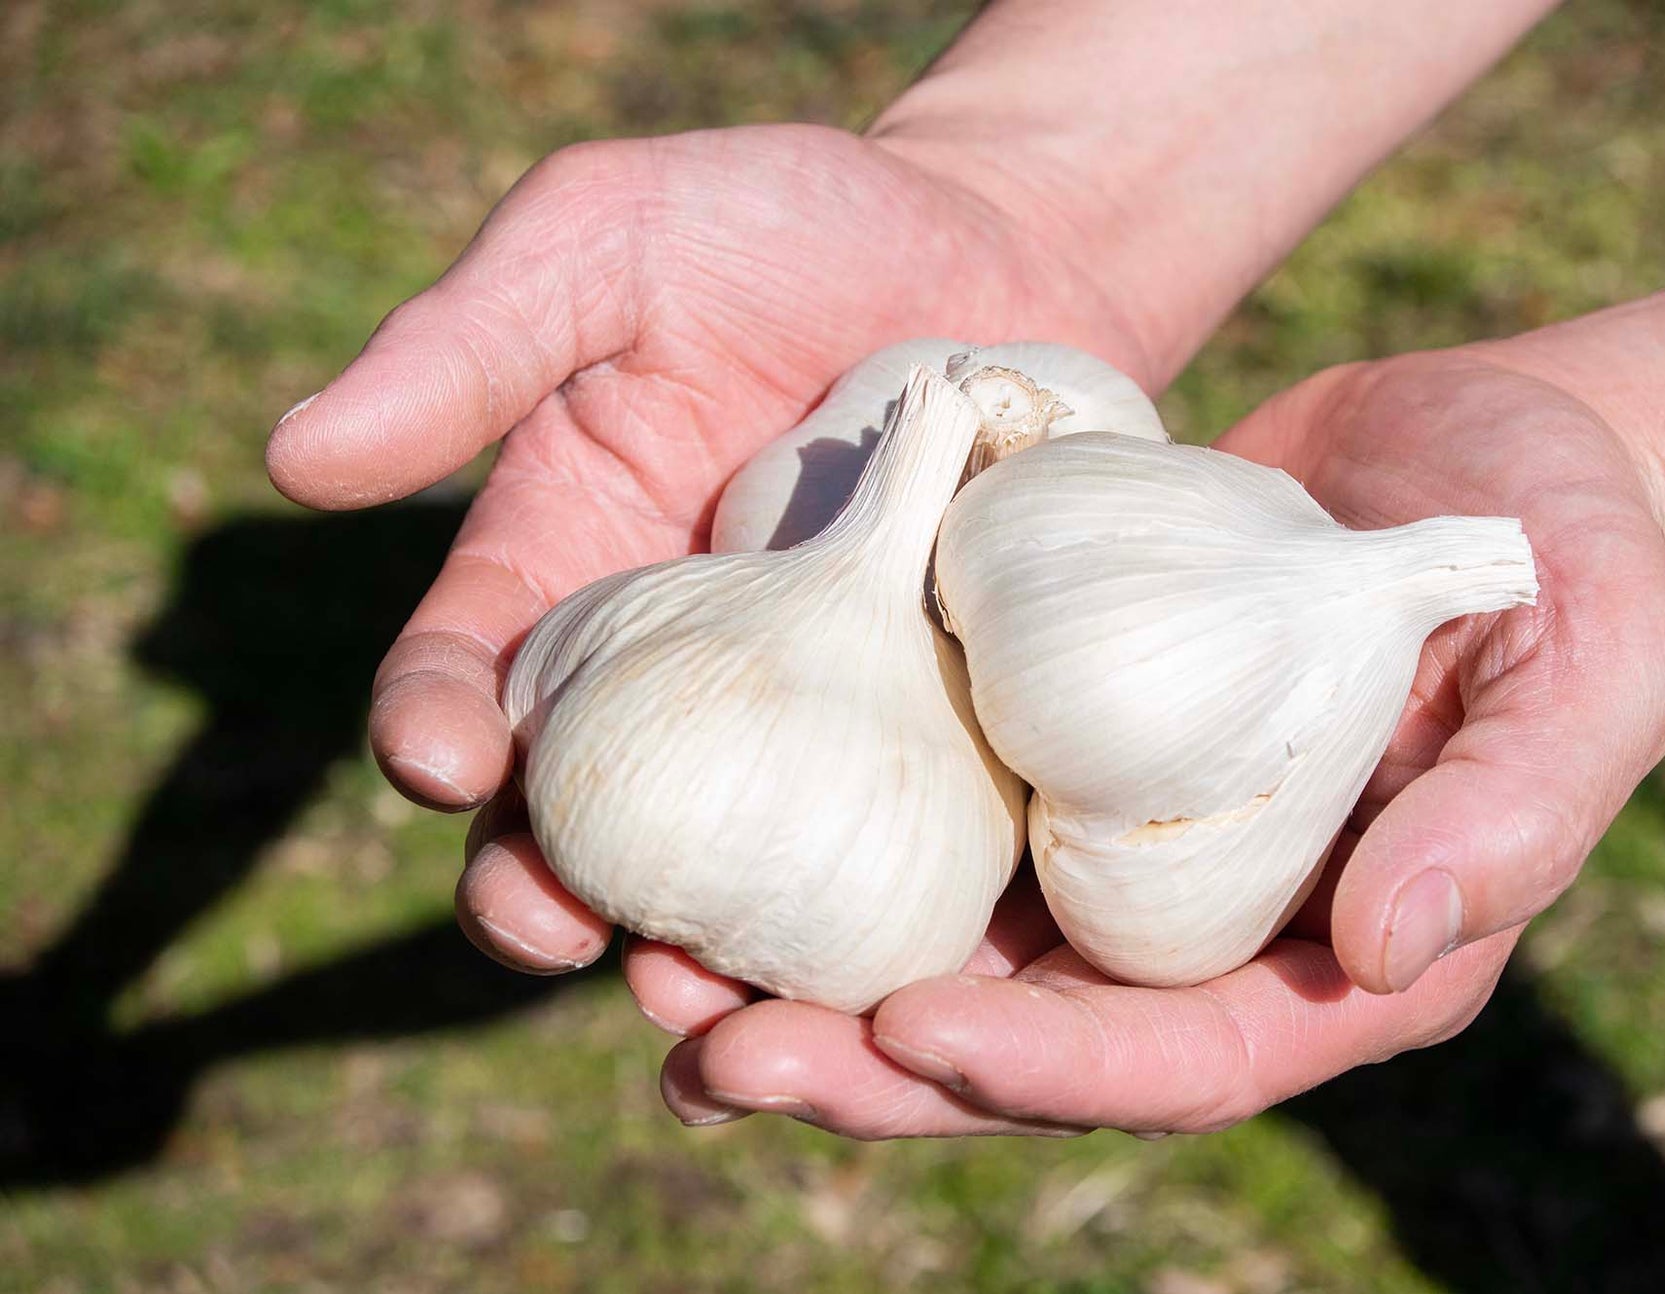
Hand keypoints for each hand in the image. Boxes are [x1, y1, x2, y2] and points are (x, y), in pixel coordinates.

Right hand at [266, 124, 1157, 986]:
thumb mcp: (611, 243)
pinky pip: (892, 846)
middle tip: (557, 927)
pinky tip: (885, 954)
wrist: (999, 251)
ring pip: (726, 873)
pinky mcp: (929, 739)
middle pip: (577, 822)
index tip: (444, 757)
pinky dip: (875, 913)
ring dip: (698, 944)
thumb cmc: (785, 226)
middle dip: (542, 894)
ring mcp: (804, 721)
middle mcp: (667, 676)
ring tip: (709, 988)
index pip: (462, 680)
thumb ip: (469, 344)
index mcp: (562, 574)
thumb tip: (293, 459)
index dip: (434, 729)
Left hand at [654, 350, 1664, 1135]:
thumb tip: (1386, 951)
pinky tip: (695, 840)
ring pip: (941, 949)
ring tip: (648, 973)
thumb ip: (1515, 806)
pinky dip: (814, 844)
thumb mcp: (1595, 655)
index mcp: (1336, 956)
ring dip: (797, 982)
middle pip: (1024, 1040)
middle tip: (714, 1055)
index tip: (909, 1037)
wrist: (1472, 451)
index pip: (1184, 1056)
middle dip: (865, 1068)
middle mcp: (1206, 930)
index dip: (1048, 1071)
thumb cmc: (1566, 548)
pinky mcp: (1047, 748)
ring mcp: (1114, 846)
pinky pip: (923, 820)